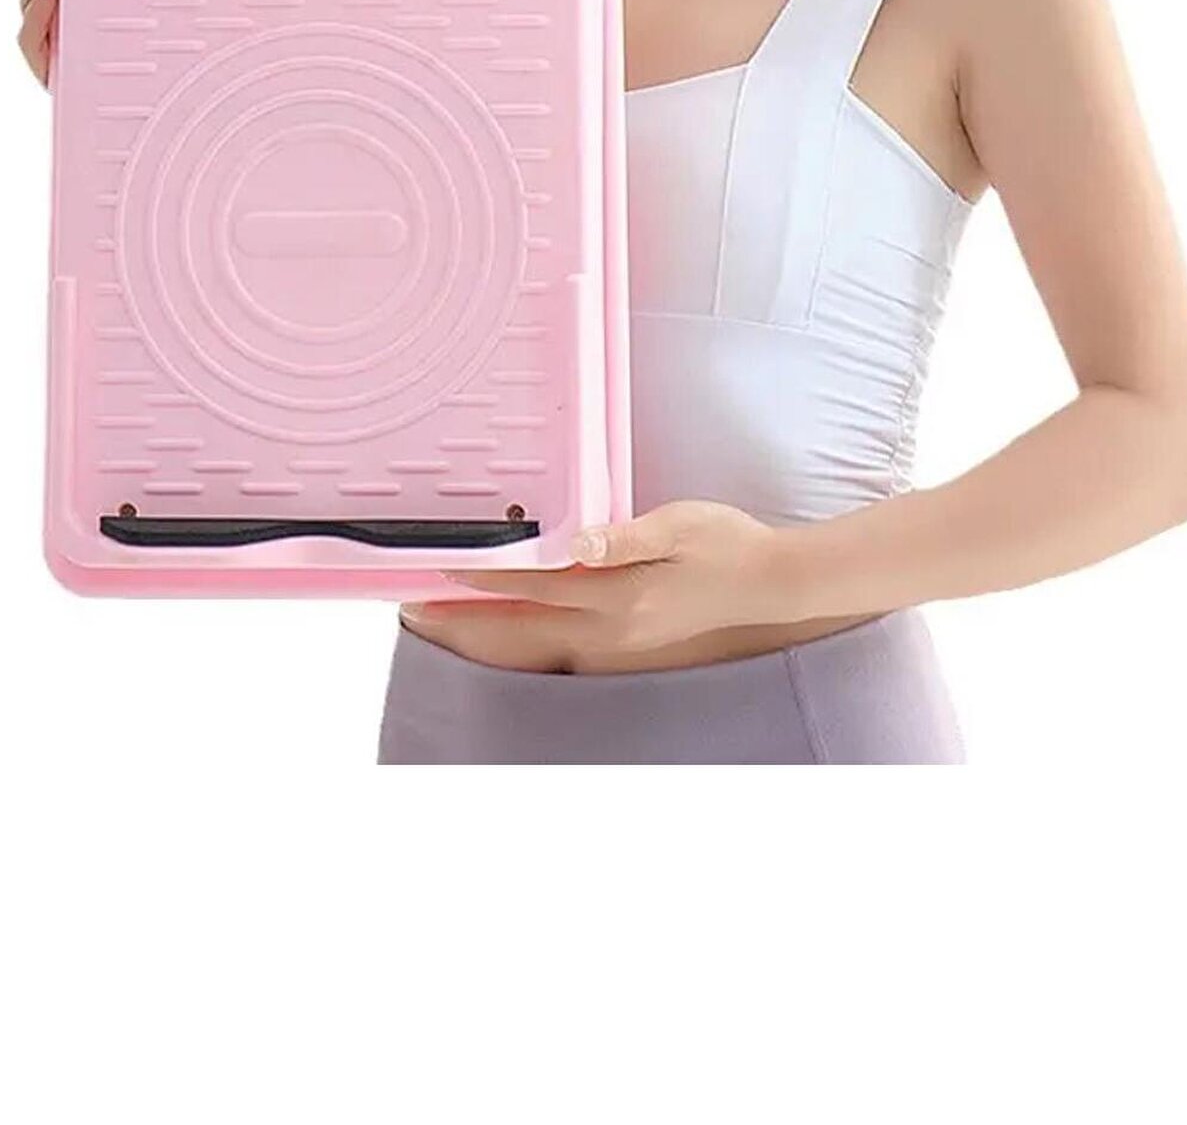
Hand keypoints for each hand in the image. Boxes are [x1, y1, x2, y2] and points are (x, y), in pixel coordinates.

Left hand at [401, 500, 807, 656]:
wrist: (774, 591)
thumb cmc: (729, 547)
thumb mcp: (681, 526)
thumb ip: (626, 537)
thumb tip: (574, 541)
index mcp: (616, 598)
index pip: (531, 587)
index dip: (482, 578)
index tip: (435, 571)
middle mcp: (608, 634)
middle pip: (518, 636)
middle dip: (463, 626)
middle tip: (412, 614)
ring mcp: (616, 653)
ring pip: (534, 654)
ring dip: (486, 641)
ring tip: (443, 628)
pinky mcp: (627, 655)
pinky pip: (558, 659)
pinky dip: (521, 652)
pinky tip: (507, 643)